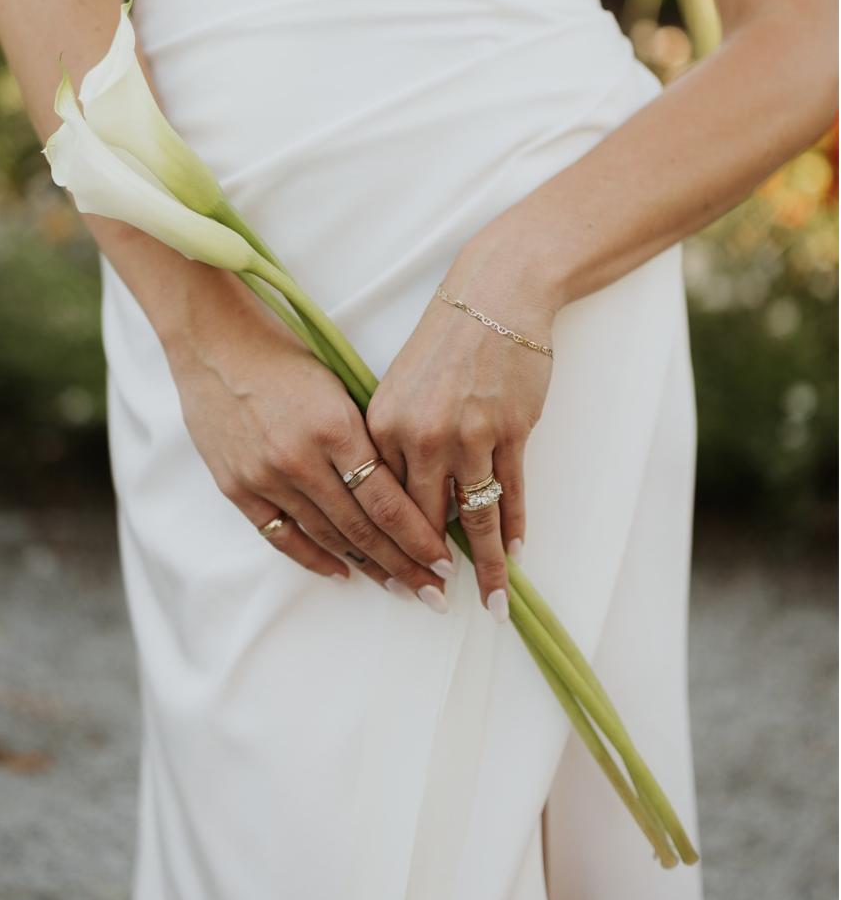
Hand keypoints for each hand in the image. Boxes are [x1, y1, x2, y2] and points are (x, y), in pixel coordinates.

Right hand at [163, 269, 454, 606]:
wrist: (214, 342)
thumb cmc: (285, 357)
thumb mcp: (339, 387)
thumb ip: (366, 437)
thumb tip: (407, 486)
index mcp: (336, 427)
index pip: (388, 500)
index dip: (420, 538)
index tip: (446, 563)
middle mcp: (301, 459)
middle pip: (363, 528)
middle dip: (404, 564)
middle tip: (433, 593)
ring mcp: (265, 477)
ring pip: (328, 536)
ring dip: (366, 565)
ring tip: (398, 586)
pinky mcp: (236, 487)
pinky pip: (281, 536)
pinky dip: (314, 557)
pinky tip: (342, 572)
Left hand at [366, 215, 555, 617]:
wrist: (497, 293)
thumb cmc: (446, 339)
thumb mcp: (402, 386)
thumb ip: (396, 442)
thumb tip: (405, 501)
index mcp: (383, 425)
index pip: (382, 505)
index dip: (391, 549)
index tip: (397, 582)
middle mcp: (420, 435)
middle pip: (426, 521)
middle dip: (432, 571)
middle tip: (438, 606)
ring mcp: (469, 435)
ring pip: (475, 517)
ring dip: (487, 566)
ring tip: (491, 603)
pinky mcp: (511, 430)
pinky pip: (512, 492)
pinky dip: (516, 527)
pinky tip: (517, 552)